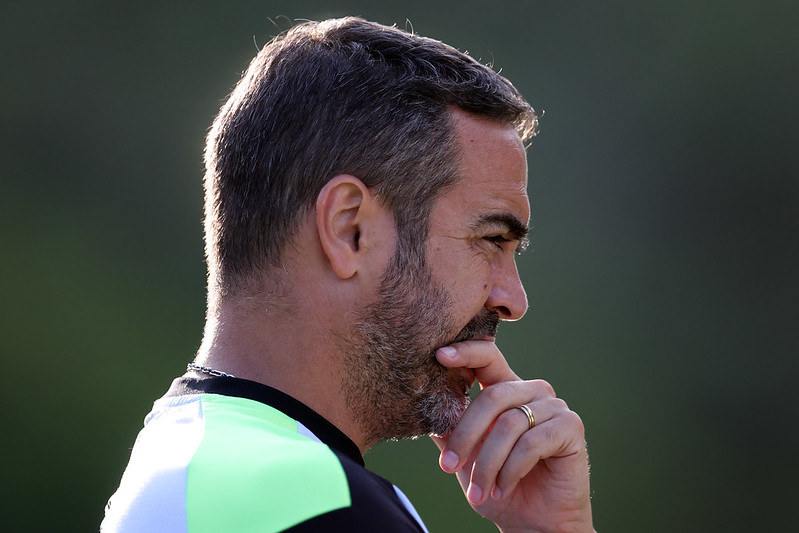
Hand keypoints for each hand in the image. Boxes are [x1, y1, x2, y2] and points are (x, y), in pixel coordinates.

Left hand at [432, 341, 593, 532]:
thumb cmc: (499, 486)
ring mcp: (554, 406)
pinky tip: (502, 489)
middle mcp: (532, 391)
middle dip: (465, 435)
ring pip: (509, 424)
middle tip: (447, 466)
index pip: (487, 357)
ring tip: (478, 491)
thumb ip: (448, 430)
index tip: (439, 356)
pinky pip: (531, 442)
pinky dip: (511, 469)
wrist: (535, 524)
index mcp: (506, 390)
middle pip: (492, 397)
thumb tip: (420, 408)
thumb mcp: (466, 457)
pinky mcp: (570, 427)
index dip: (465, 352)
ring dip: (488, 463)